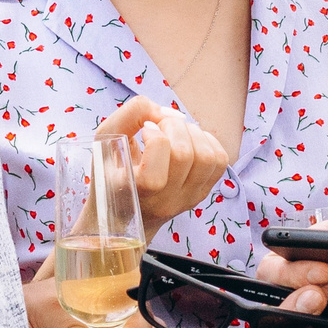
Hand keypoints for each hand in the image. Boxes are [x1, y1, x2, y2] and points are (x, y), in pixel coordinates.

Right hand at [94, 96, 228, 236]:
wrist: (124, 213)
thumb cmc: (112, 170)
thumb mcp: (107, 140)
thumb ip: (131, 115)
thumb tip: (170, 114)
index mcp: (132, 193)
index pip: (154, 175)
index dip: (154, 139)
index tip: (145, 130)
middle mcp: (162, 202)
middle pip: (184, 155)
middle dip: (173, 126)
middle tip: (159, 126)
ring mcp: (186, 200)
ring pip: (207, 157)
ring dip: (192, 132)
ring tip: (175, 132)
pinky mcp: (201, 193)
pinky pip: (220, 160)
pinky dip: (207, 140)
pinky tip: (189, 140)